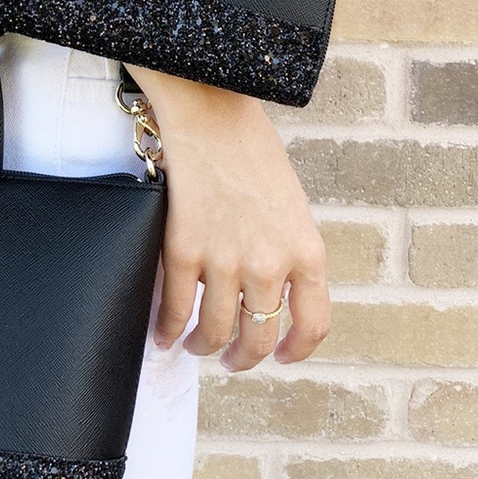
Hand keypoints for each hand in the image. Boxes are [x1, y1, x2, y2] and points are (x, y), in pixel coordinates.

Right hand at [129, 71, 330, 371]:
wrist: (211, 116)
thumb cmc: (251, 150)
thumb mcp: (291, 205)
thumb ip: (286, 249)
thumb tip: (268, 289)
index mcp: (306, 251)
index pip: (313, 324)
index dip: (295, 351)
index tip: (279, 357)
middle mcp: (271, 265)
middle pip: (260, 336)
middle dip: (244, 358)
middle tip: (232, 362)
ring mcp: (225, 261)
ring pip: (217, 330)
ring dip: (205, 347)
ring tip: (195, 347)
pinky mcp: (183, 250)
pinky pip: (175, 306)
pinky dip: (168, 328)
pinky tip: (164, 334)